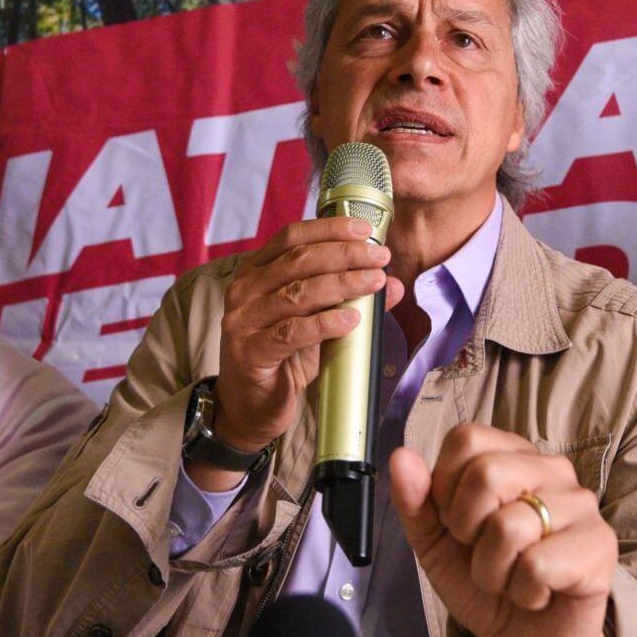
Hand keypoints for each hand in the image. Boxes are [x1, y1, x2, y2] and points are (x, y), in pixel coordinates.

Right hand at [198, 216, 402, 490]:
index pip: (292, 237)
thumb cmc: (282, 358)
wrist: (250, 407)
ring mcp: (243, 322)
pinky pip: (292, 333)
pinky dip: (325, 324)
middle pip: (298, 261)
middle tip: (380, 258)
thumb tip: (393, 284)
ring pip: (298, 293)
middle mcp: (244, 291)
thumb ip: (348, 300)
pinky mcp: (250, 353)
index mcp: (256, 273)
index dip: (329, 229)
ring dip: (342, 284)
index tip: (366, 230)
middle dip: (345, 255)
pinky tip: (351, 321)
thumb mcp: (317, 324)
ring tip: (375, 282)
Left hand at [391, 425, 616, 636]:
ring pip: (509, 527)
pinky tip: (538, 594)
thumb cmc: (488, 584)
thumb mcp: (436, 544)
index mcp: (513, 457)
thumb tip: (401, 457)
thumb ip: (416, 501)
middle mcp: (552, 470)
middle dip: (468, 530)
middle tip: (484, 554)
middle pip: (487, 474)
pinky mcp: (600, 546)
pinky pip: (537, 566)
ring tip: (511, 579)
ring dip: (493, 572)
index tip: (458, 523)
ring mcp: (582, 506)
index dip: (446, 488)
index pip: (467, 439)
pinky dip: (523, 592)